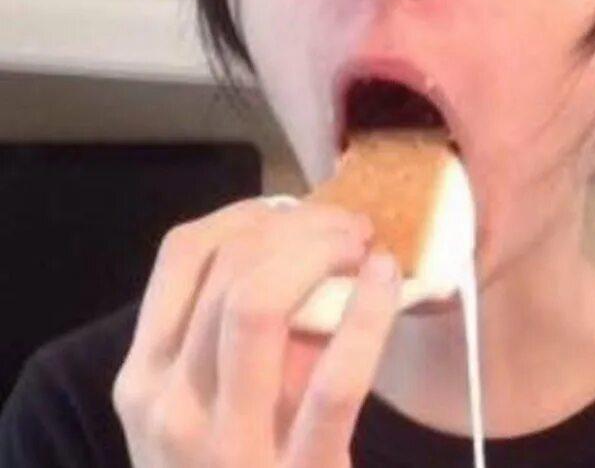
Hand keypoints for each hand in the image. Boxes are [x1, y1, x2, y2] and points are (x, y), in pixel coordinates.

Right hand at [112, 196, 399, 466]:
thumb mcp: (209, 403)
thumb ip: (233, 332)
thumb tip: (300, 238)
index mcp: (145, 374)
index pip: (183, 252)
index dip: (248, 212)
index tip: (297, 210)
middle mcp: (166, 405)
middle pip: (228, 266)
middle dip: (299, 225)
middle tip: (350, 226)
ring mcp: (223, 448)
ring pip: (254, 302)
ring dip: (321, 253)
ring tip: (364, 247)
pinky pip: (333, 382)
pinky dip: (367, 314)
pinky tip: (388, 278)